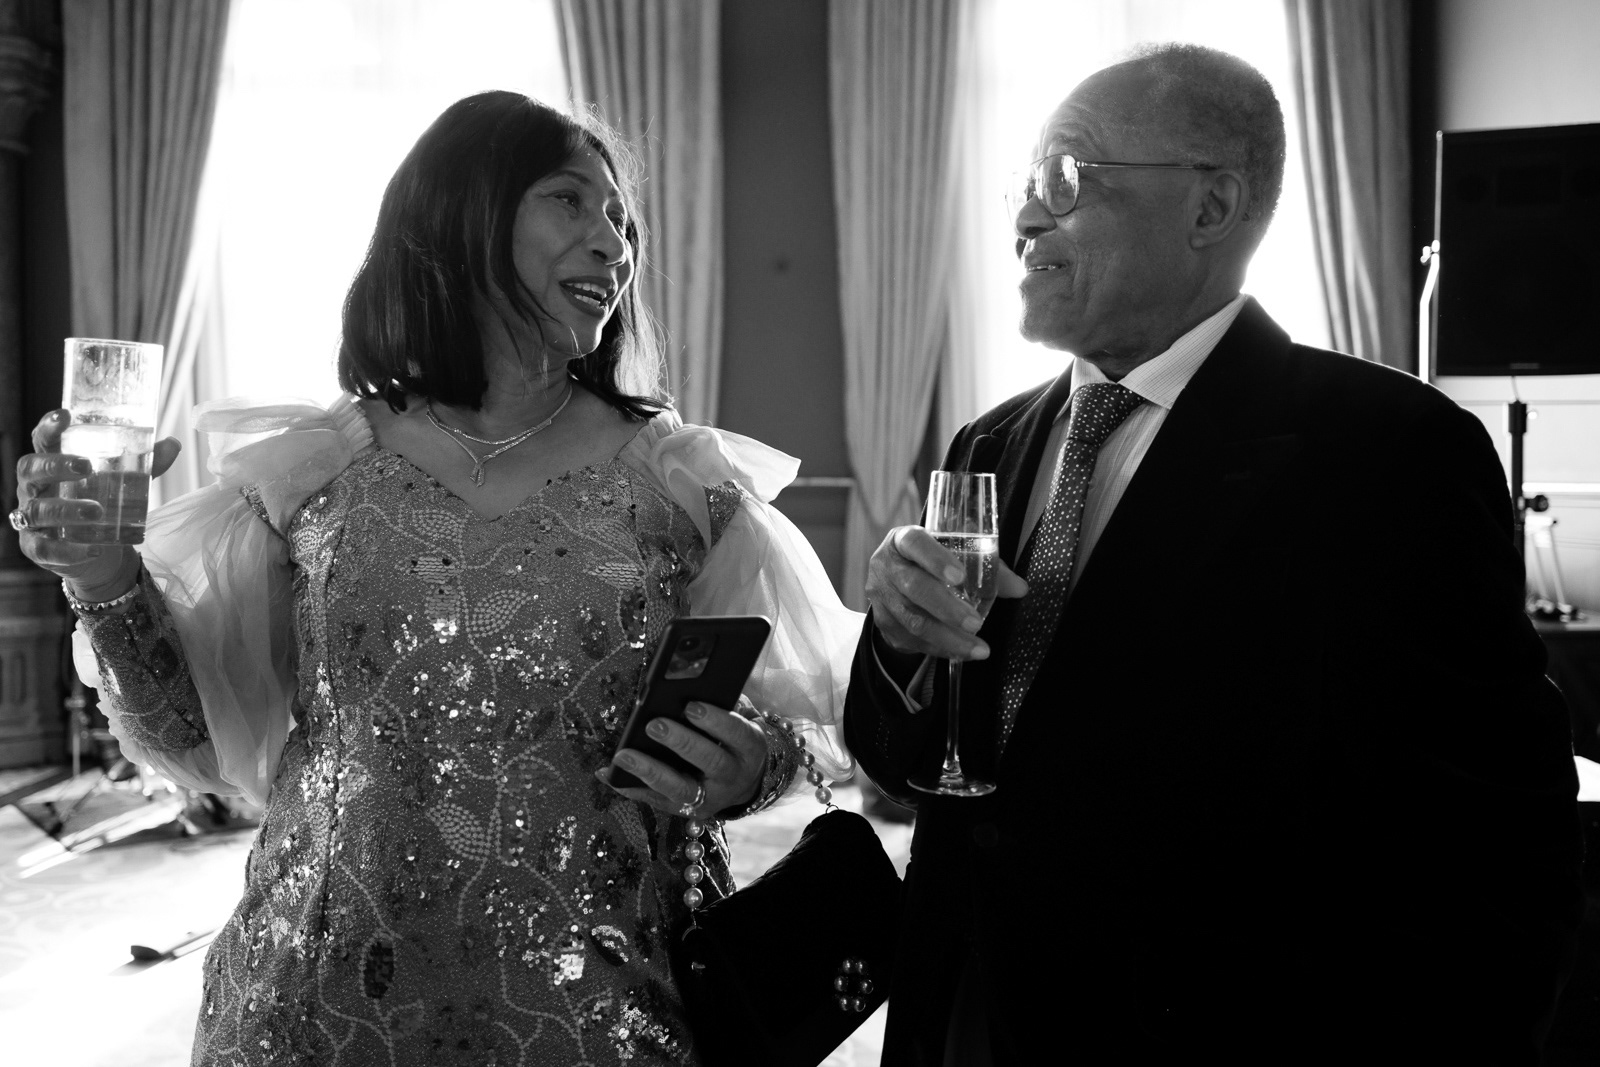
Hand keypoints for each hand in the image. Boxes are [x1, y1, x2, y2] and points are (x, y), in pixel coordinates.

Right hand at [13, 410, 181, 599]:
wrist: (96, 553)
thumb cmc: (102, 505)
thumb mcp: (123, 484)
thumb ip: (145, 465)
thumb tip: (173, 444)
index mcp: (53, 464)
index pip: (43, 440)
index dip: (49, 427)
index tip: (65, 415)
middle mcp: (36, 488)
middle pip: (30, 469)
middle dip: (55, 465)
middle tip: (85, 466)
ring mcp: (32, 518)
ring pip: (38, 509)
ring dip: (66, 509)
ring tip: (97, 511)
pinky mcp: (36, 547)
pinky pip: (44, 547)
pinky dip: (67, 550)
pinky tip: (92, 549)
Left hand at [600, 701, 768, 816]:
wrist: (745, 782)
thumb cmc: (734, 738)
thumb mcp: (740, 718)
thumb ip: (723, 704)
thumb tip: (689, 685)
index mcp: (750, 748)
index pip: (737, 733)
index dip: (716, 721)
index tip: (692, 705)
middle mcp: (734, 777)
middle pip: (710, 761)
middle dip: (681, 742)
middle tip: (654, 724)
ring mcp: (711, 798)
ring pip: (681, 789)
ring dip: (650, 771)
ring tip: (623, 755)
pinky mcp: (689, 811)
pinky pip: (657, 802)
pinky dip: (631, 788)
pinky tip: (608, 774)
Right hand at [865, 525, 1026, 659]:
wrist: (893, 581)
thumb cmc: (930, 564)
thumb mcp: (954, 555)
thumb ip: (987, 568)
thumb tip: (1020, 588)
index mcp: (903, 540)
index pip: (915, 544)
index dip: (935, 559)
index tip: (959, 576)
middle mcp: (886, 566)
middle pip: (914, 587)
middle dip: (947, 609)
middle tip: (976, 623)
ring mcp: (882, 596)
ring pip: (913, 620)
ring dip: (948, 638)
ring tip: (977, 648)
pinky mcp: (883, 623)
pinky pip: (911, 640)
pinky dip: (939, 648)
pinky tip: (960, 652)